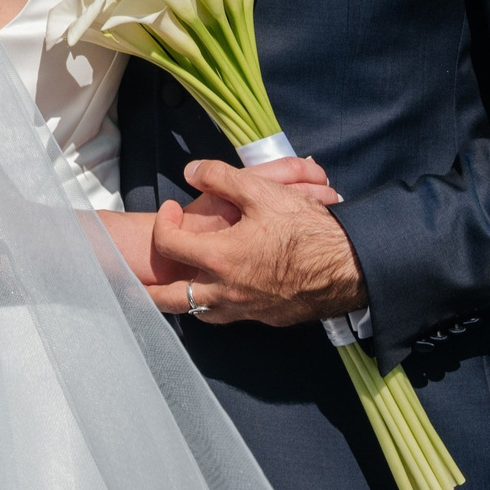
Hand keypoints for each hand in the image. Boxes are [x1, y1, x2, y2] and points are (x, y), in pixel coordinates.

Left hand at [146, 160, 366, 325]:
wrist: (352, 267)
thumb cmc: (307, 228)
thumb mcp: (262, 191)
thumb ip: (221, 177)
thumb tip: (190, 170)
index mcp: (220, 259)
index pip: (169, 245)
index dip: (163, 223)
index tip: (170, 210)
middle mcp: (227, 291)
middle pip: (170, 301)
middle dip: (148, 292)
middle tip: (137, 281)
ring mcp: (248, 310)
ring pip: (201, 314)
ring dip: (185, 301)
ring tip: (178, 286)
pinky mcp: (268, 319)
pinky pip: (231, 317)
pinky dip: (218, 306)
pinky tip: (223, 291)